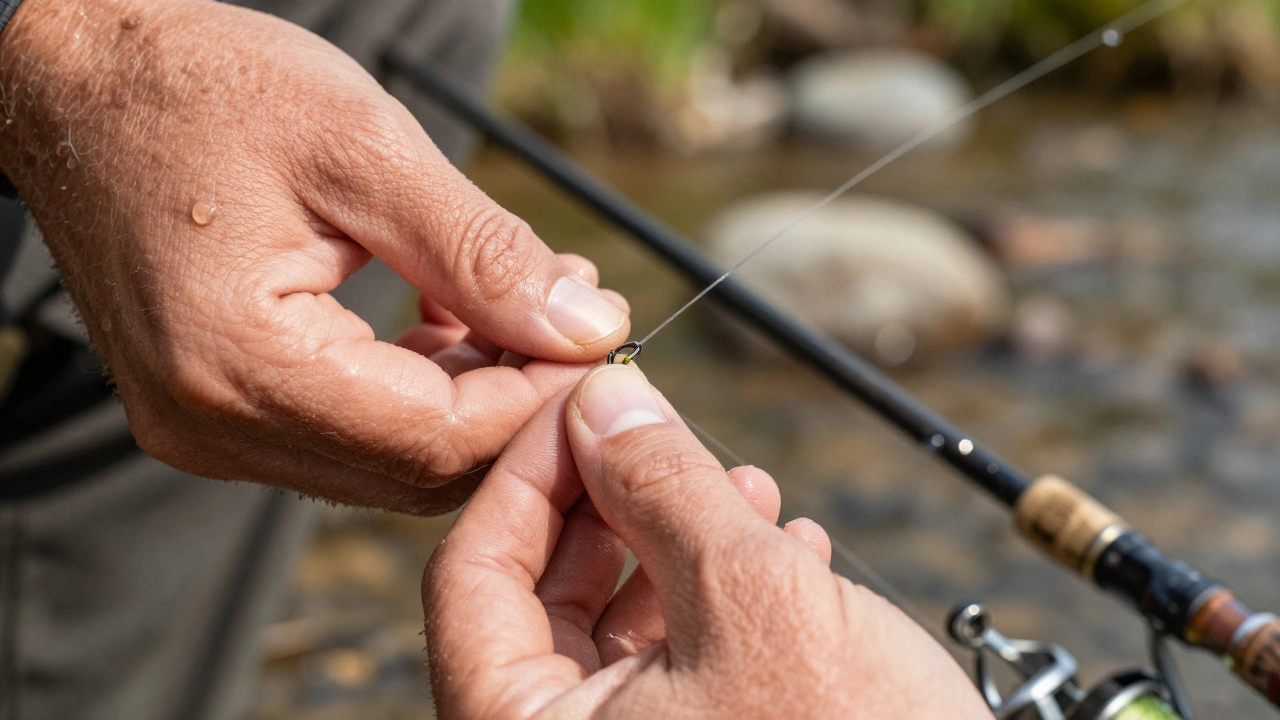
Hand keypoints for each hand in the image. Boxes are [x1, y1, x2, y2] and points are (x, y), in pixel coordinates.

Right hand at [0, 0, 629, 512]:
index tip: (602, 342)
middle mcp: (216, 424)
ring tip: (531, 298)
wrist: (76, 83)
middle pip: (419, 468)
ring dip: (478, 391)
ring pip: (393, 459)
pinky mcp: (220, 407)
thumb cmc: (199, 90)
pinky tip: (460, 313)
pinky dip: (423, 384)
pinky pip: (352, 429)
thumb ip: (481, 251)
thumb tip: (585, 328)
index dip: (539, 401)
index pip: (436, 440)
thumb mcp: (362, 148)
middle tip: (578, 318)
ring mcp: (211, 426)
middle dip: (518, 400)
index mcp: (239, 365)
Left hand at [424, 365, 992, 718]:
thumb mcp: (752, 598)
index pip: (472, 573)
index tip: (590, 402)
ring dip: (683, 540)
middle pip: (543, 593)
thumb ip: (664, 487)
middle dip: (618, 500)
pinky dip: (723, 598)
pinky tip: (791, 552)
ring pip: (618, 624)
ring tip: (753, 491)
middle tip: (670, 436)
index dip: (530, 470)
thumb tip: (603, 399)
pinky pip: (676, 664)